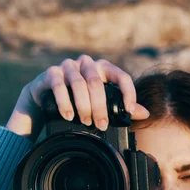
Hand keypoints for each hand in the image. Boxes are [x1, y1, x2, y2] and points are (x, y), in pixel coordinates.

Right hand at [6, 54, 149, 141]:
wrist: (44, 99)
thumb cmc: (77, 101)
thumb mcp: (101, 104)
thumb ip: (121, 108)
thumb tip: (145, 113)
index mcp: (102, 69)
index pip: (121, 75)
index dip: (127, 92)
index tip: (128, 110)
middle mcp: (86, 64)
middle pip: (97, 83)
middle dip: (100, 107)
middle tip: (101, 125)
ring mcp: (67, 66)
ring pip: (78, 83)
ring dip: (83, 105)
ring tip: (85, 122)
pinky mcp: (51, 73)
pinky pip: (59, 85)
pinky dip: (64, 102)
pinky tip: (68, 115)